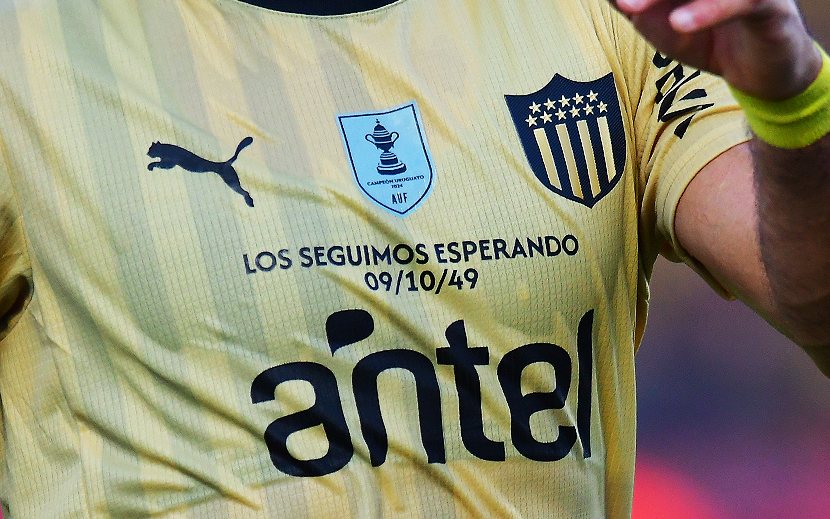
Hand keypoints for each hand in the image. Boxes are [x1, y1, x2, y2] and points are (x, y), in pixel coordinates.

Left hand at [612, 0, 821, 99]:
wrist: (760, 74)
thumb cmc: (709, 40)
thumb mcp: (661, 27)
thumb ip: (637, 8)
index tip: (614, 4)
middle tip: (621, 4)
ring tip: (633, 9)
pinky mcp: (768, 4)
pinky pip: (740, 2)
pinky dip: (707, 11)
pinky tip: (679, 24)